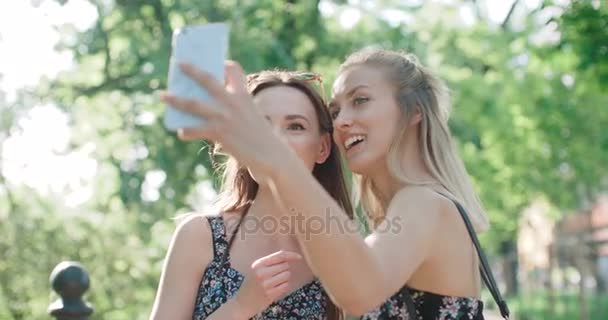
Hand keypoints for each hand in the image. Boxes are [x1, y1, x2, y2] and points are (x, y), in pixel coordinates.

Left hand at [160, 61, 290, 182]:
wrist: (271, 156)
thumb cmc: (259, 137)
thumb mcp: (251, 116)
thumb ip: (233, 109)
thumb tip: (203, 108)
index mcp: (244, 94)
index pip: (234, 70)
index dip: (224, 65)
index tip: (218, 63)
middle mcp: (233, 102)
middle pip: (207, 79)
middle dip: (191, 70)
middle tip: (179, 64)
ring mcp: (225, 116)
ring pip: (194, 103)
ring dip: (176, 99)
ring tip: (163, 95)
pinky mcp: (220, 133)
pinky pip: (196, 129)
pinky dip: (187, 131)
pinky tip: (181, 132)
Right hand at [232, 250, 301, 317]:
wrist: (242, 303)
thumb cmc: (252, 284)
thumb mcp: (256, 269)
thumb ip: (270, 262)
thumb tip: (287, 255)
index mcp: (258, 264)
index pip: (280, 256)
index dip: (291, 255)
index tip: (299, 257)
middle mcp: (262, 272)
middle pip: (285, 266)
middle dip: (284, 270)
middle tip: (274, 276)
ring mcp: (266, 284)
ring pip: (287, 275)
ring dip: (284, 279)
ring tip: (274, 283)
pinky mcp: (270, 294)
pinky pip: (286, 285)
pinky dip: (283, 286)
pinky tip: (274, 289)